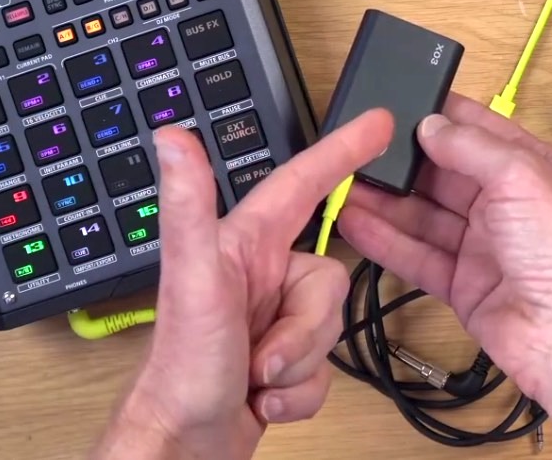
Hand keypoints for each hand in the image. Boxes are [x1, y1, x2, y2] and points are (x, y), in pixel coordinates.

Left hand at [94, 110, 393, 459]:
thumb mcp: (194, 279)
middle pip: (329, 279)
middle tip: (265, 352)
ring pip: (331, 327)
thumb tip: (172, 138)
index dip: (342, 151)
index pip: (302, 183)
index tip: (379, 124)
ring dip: (299, 363)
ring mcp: (272, 320)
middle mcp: (260, 277)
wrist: (183, 447)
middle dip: (307, 328)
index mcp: (243, 245)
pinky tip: (263, 398)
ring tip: (256, 376)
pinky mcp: (280, 360)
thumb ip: (189, 208)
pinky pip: (323, 368)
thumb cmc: (182, 366)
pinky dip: (300, 392)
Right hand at [340, 94, 551, 459]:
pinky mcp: (465, 286)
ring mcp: (485, 247)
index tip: (397, 106)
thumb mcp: (522, 176)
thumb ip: (472, 147)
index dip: (440, 118)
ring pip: (426, 216)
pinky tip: (356, 223)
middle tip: (359, 147)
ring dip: (387, 201)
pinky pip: (418, 256)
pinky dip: (386, 241)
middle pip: (445, 175)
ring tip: (345, 183)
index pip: (479, 132)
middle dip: (405, 162)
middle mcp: (509, 206)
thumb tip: (433, 124)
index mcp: (533, 170)